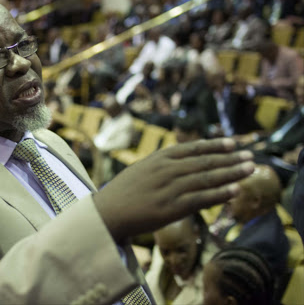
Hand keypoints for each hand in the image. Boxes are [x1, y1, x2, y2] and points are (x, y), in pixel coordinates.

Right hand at [94, 138, 253, 241]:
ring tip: (251, 169)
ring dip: (231, 173)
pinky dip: (220, 194)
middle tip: (250, 156)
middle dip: (230, 158)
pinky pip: (201, 199)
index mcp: (158, 159)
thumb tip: (180, 163)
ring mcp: (169, 188)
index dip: (214, 145)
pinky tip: (236, 190)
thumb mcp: (140, 170)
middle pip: (204, 162)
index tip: (233, 144)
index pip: (192, 149)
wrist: (106, 213)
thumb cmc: (122, 193)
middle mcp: (166, 170)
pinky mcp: (171, 208)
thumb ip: (160, 165)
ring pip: (207, 178)